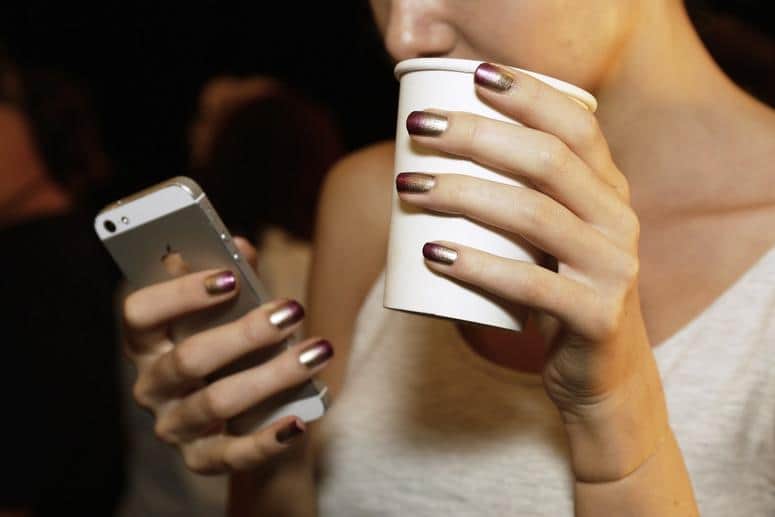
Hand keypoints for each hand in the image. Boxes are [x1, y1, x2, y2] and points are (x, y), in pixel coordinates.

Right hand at [122, 237, 333, 473]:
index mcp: (147, 341)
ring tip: (316, 353)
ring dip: (272, 376)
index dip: (180, 293)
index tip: (229, 277)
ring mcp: (174, 426)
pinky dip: (268, 440)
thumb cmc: (238, 349)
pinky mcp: (202, 460)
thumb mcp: (234, 311)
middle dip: (245, 333)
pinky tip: (298, 422)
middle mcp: (151, 385)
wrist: (251, 417)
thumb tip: (240, 246)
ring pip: (218, 402)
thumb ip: (236, 276)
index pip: (140, 313)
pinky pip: (233, 455)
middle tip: (292, 311)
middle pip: (187, 359)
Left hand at [398, 63, 666, 479]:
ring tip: (410, 185)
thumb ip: (524, 193)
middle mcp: (620, 221)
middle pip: (548, 161)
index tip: (472, 75)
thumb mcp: (553, 235)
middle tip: (422, 129)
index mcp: (610, 190)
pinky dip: (477, 266)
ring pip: (534, 216)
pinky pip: (530, 286)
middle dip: (478, 136)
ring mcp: (613, 270)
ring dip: (464, 193)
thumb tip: (437, 151)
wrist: (601, 372)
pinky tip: (433, 253)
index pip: (576, 124)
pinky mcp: (596, 317)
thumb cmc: (557, 292)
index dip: (528, 94)